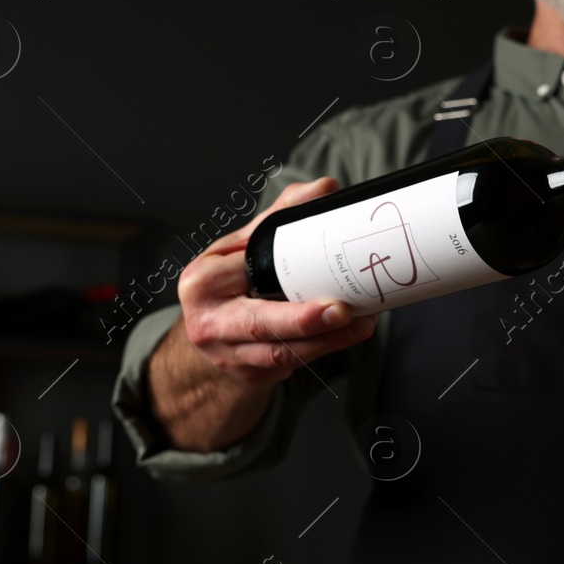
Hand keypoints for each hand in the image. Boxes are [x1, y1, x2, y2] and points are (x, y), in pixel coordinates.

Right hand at [177, 177, 376, 386]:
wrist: (211, 334)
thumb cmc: (231, 284)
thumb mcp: (244, 246)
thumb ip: (281, 216)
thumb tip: (324, 188)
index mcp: (202, 280)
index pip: (245, 271)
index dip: (282, 270)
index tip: (320, 265)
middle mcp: (208, 320)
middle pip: (259, 324)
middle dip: (303, 320)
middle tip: (342, 311)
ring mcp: (227, 354)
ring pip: (281, 352)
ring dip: (326, 341)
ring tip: (361, 325)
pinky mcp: (249, 375)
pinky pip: (290, 365)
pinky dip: (322, 350)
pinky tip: (348, 336)